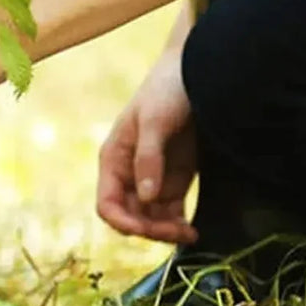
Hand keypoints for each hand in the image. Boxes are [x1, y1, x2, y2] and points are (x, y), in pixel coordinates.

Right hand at [96, 47, 198, 244]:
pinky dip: (179, 224)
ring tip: (190, 234)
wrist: (198, 71)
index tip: (146, 229)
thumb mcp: (155, 121)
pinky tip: (193, 229)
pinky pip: (171, 212)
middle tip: (179, 233)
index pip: (107, 204)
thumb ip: (148, 158)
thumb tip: (145, 197)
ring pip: (151, 218)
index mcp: (114, 160)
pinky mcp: (176, 180)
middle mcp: (129, 174)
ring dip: (166, 231)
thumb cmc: (166, 90)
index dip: (123, 221)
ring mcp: (152, 178)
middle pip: (130, 216)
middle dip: (150, 229)